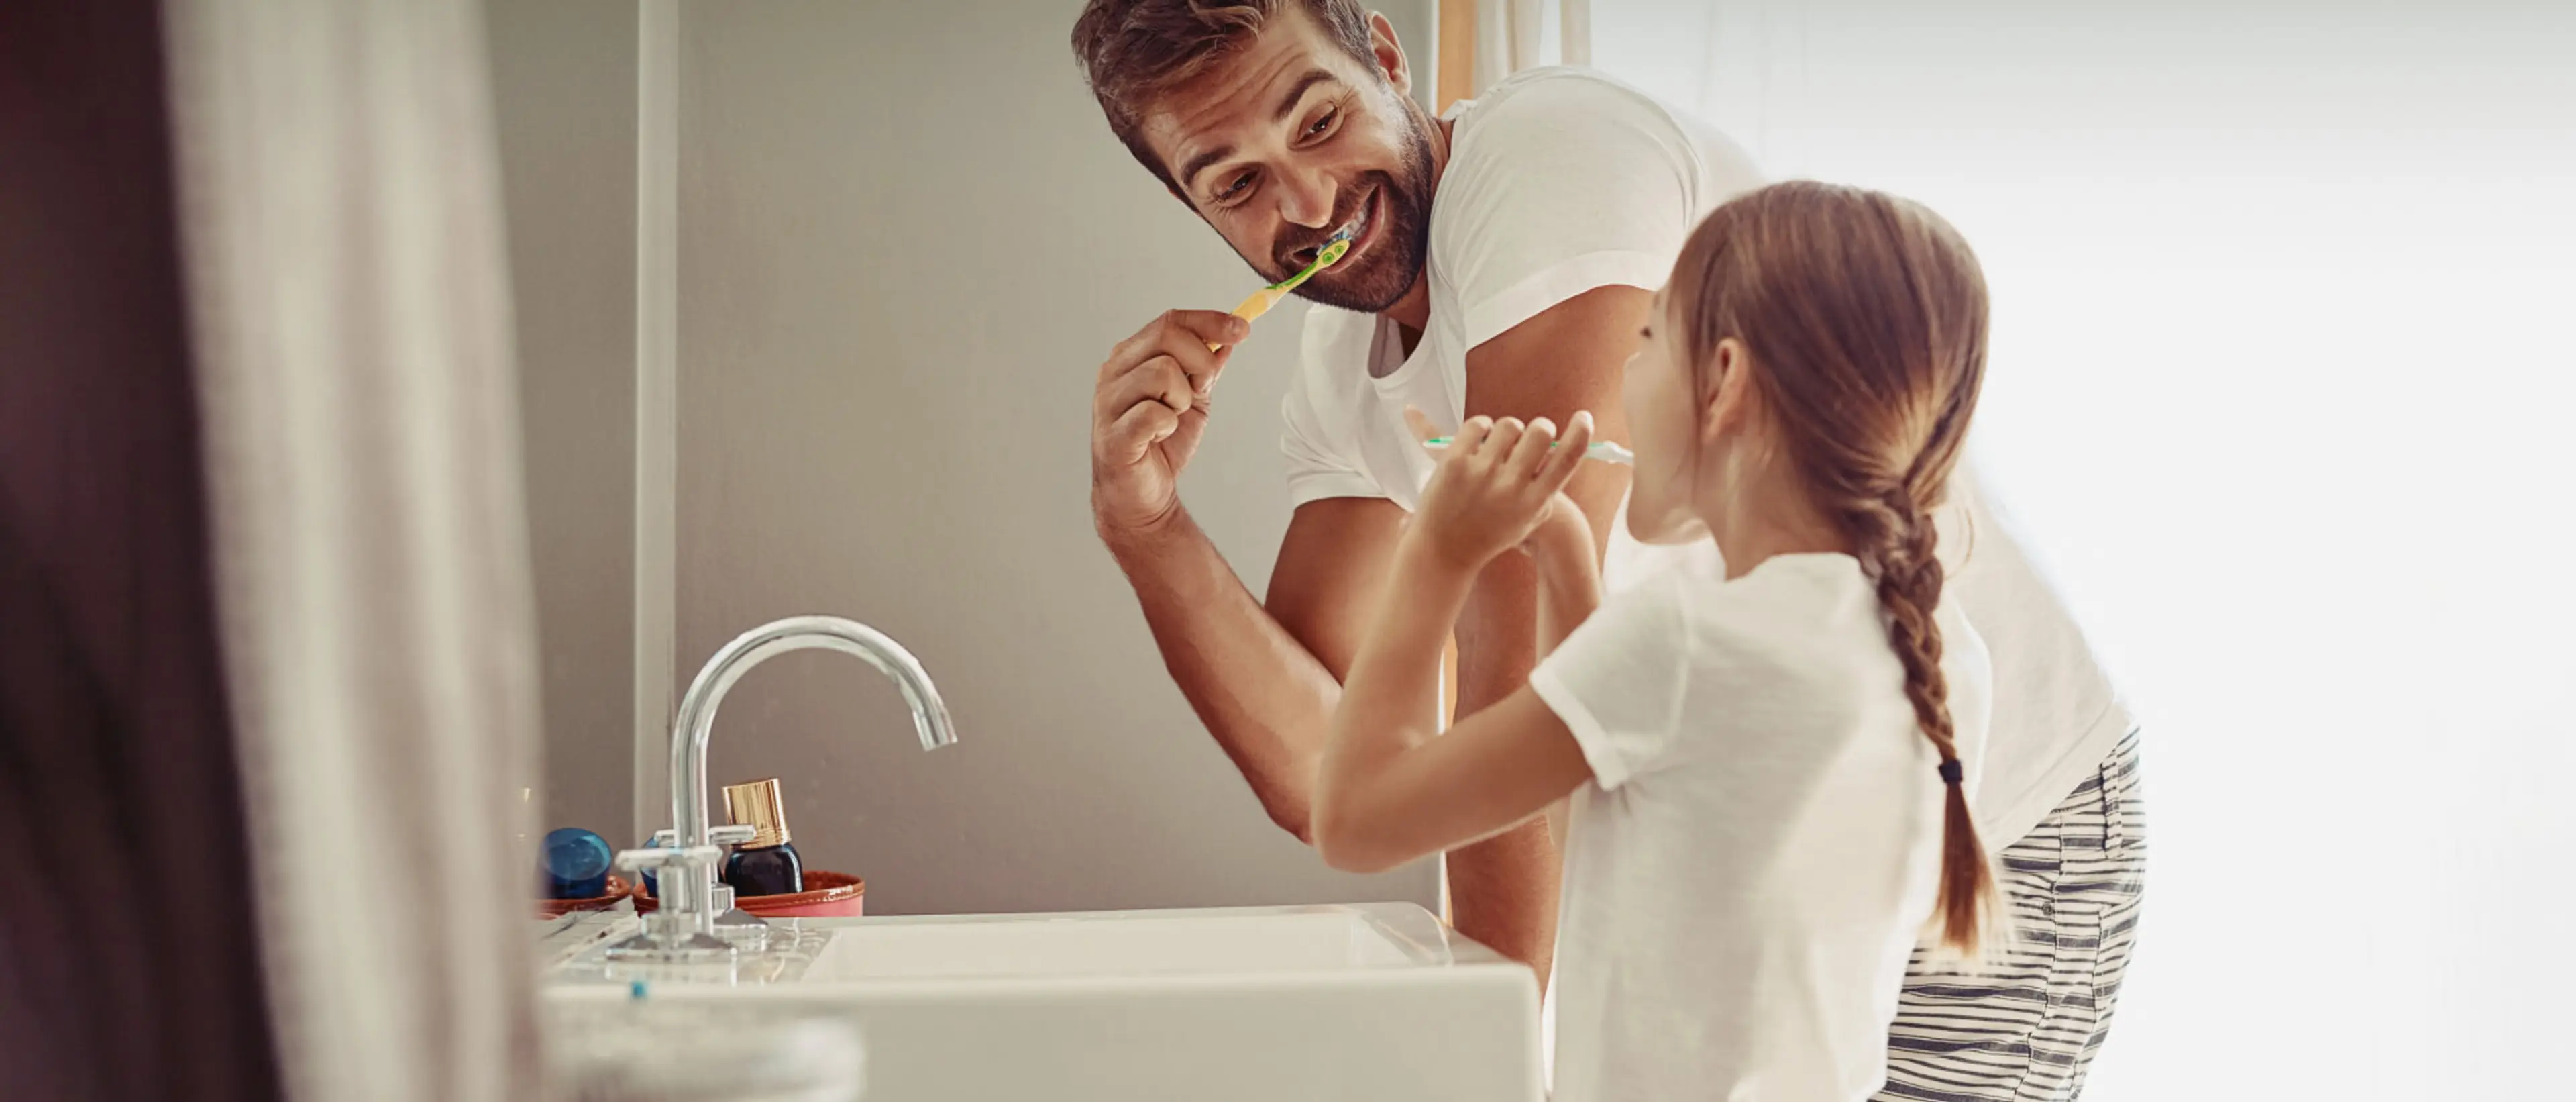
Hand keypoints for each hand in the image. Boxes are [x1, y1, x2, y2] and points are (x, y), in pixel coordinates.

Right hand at [1091, 310, 1247, 534]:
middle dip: (1201, 360)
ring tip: (1173, 418)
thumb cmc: (1162, 445)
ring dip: (1182, 398)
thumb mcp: (1193, 399)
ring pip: (1161, 372)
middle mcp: (1113, 373)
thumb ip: (1205, 368)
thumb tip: (1228, 337)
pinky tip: (1160, 437)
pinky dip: (1168, 425)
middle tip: (1203, 389)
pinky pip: (1153, 414)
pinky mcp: (1112, 435)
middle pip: (1166, 336)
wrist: (1143, 496)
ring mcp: (1108, 403)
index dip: (1210, 321)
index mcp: (1131, 358)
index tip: (1243, 329)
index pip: (1170, 321)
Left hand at [1402, 406, 1595, 572]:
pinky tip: (1479, 438)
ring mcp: (1481, 474)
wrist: (1446, 551)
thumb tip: (1563, 446)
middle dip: (1540, 427)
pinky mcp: (1455, 463)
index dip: (1580, 435)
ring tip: (1499, 442)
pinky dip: (1481, 426)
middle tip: (1533, 432)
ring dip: (1508, 428)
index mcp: (1533, 501)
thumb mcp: (1529, 518)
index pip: (1566, 460)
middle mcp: (1510, 488)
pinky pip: (1477, 425)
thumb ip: (1546, 487)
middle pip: (1540, 434)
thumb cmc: (1492, 531)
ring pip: (1509, 425)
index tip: (1584, 417)